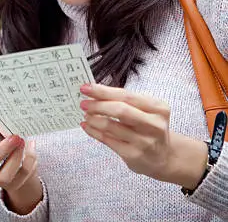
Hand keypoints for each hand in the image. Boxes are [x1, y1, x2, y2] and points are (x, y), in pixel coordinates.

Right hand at [0, 123, 40, 214]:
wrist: (17, 159)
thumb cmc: (3, 141)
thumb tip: (6, 118)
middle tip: (13, 137)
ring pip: (4, 176)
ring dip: (15, 157)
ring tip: (23, 141)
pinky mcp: (14, 184)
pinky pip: (22, 175)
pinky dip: (29, 159)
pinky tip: (31, 145)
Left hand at [80, 83, 207, 188]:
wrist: (163, 158)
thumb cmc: (148, 128)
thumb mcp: (145, 111)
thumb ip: (124, 101)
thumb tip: (93, 91)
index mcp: (158, 108)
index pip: (126, 96)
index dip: (103, 91)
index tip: (86, 87)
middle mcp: (154, 125)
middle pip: (120, 110)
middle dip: (97, 105)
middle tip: (83, 103)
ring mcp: (144, 141)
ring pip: (111, 126)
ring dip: (93, 119)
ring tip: (86, 115)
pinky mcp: (133, 155)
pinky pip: (107, 140)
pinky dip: (93, 131)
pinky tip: (87, 126)